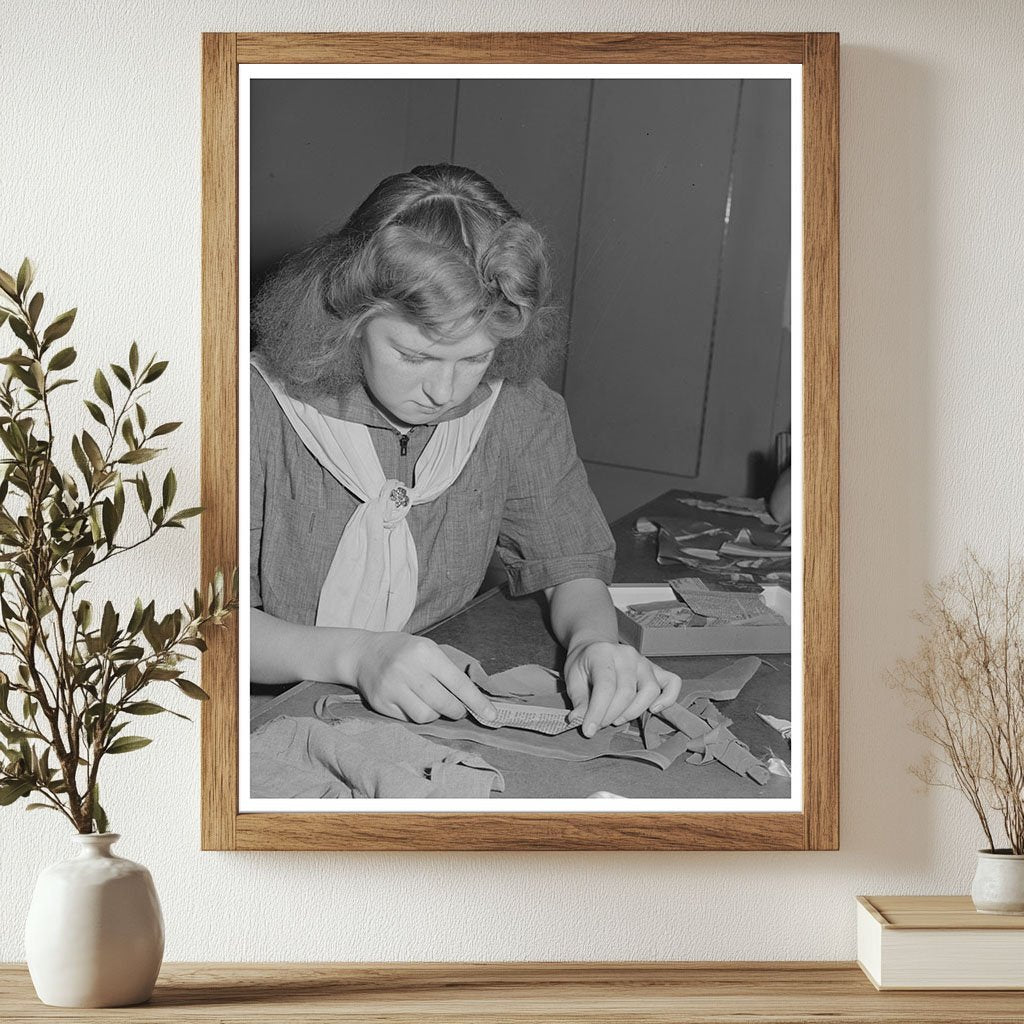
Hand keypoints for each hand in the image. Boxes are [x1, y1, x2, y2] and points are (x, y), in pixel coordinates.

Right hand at [351, 632, 496, 724]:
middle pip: (444, 704)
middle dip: (457, 711)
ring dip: (435, 714)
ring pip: (426, 716)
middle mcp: (408, 669)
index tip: (492, 716)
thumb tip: (473, 701)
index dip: (477, 702)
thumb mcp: (428, 649)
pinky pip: (408, 720)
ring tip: (430, 702)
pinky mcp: (380, 703)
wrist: (364, 653)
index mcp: (425, 653)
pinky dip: (416, 715)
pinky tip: (411, 701)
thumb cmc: (404, 651)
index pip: (458, 683)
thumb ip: (448, 671)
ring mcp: (392, 688)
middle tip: (458, 710)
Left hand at [563, 641, 680, 737]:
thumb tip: (579, 720)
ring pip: (650, 690)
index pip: (605, 686)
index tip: (588, 731)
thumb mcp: (572, 679)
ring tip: (617, 719)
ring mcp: (644, 661)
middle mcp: (627, 654)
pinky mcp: (656, 669)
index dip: (597, 712)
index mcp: (602, 653)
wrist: (595, 648)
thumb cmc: (584, 665)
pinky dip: (668, 699)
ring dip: (633, 712)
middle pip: (627, 692)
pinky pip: (673, 683)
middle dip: (611, 716)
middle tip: (599, 725)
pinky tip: (653, 710)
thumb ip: (578, 700)